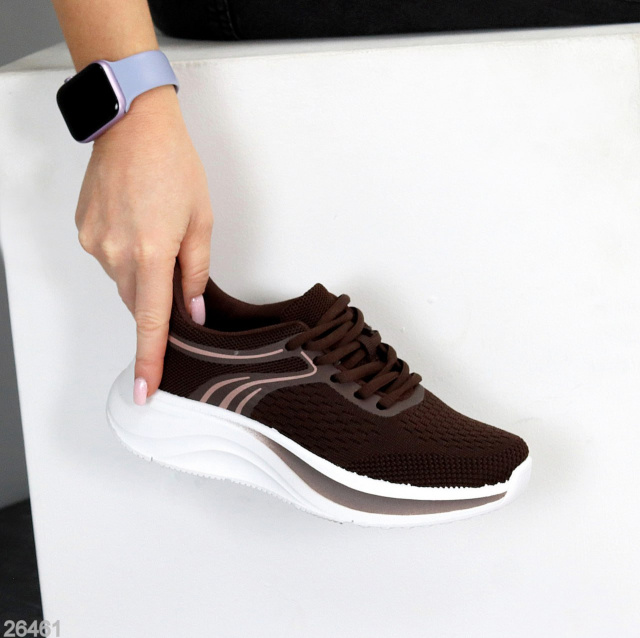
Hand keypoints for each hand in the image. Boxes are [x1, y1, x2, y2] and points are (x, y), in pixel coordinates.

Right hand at [75, 85, 212, 403]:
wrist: (133, 126)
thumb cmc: (174, 167)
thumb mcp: (201, 222)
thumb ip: (196, 272)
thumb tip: (192, 310)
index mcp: (152, 253)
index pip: (152, 322)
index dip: (151, 359)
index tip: (145, 389)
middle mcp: (116, 253)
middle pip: (138, 302)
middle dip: (156, 298)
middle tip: (172, 264)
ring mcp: (95, 243)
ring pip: (124, 281)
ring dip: (142, 272)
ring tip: (155, 231)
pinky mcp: (84, 232)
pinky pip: (109, 259)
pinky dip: (126, 254)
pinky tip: (137, 223)